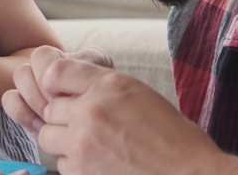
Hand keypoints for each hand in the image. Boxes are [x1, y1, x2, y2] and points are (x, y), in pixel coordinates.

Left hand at [4, 47, 231, 174]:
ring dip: (63, 140)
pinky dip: (73, 163)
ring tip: (92, 143)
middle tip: (87, 124)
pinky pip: (60, 163)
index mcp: (108, 84)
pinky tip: (98, 161)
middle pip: (48, 107)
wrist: (189, 173)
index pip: (53, 72)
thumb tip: (60, 83)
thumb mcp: (136, 91)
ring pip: (48, 136)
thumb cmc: (169, 134)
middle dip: (62, 116)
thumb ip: (98, 84)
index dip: (53, 84)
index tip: (61, 92)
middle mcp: (91, 110)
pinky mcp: (81, 172)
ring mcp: (83, 143)